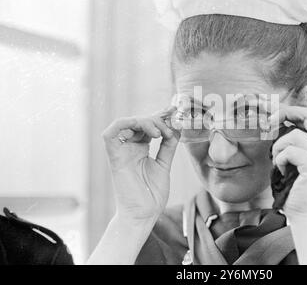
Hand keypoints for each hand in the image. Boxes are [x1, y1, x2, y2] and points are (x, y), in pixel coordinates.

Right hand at [102, 107, 178, 224]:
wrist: (144, 215)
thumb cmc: (152, 195)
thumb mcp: (164, 165)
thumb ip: (168, 147)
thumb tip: (176, 128)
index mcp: (141, 149)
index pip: (148, 126)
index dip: (160, 116)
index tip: (174, 111)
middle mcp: (129, 148)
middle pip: (139, 122)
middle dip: (156, 118)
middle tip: (171, 124)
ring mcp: (121, 151)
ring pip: (127, 123)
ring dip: (145, 121)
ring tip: (160, 132)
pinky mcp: (115, 157)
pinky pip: (110, 134)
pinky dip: (125, 123)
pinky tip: (146, 129)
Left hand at [270, 106, 306, 219]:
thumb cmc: (299, 190)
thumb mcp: (300, 160)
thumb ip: (297, 142)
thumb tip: (280, 120)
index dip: (293, 111)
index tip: (277, 115)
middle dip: (286, 113)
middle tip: (270, 122)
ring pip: (294, 135)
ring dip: (279, 148)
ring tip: (279, 163)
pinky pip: (289, 151)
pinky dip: (280, 160)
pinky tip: (282, 171)